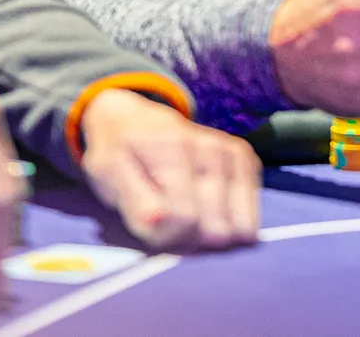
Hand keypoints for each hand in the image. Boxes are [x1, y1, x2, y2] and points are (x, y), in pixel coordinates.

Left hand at [79, 88, 260, 250]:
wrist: (136, 119)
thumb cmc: (120, 155)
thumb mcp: (109, 176)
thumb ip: (134, 202)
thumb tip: (159, 221)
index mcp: (169, 148)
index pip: (183, 218)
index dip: (166, 238)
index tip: (151, 229)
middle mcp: (207, 146)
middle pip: (215, 228)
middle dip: (191, 239)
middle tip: (169, 222)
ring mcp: (229, 151)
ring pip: (236, 226)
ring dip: (212, 232)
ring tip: (189, 216)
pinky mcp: (244, 158)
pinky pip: (250, 215)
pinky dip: (232, 222)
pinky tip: (211, 211)